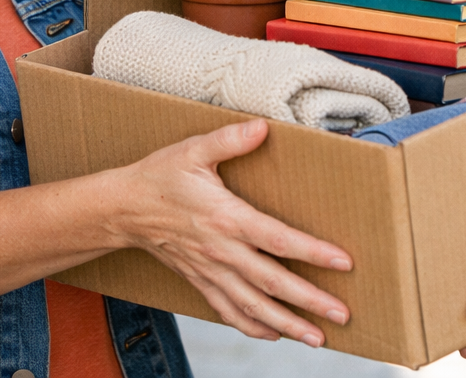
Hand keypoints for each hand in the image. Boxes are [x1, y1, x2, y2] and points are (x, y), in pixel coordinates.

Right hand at [107, 119, 353, 346]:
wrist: (122, 209)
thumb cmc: (160, 176)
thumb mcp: (192, 150)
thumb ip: (229, 139)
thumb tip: (263, 127)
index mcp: (226, 218)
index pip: (278, 239)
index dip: (312, 252)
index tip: (343, 262)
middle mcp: (221, 251)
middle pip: (272, 283)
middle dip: (309, 301)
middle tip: (342, 314)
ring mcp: (210, 271)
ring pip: (253, 306)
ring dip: (287, 324)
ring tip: (317, 338)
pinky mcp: (200, 281)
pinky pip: (228, 312)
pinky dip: (252, 327)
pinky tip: (275, 335)